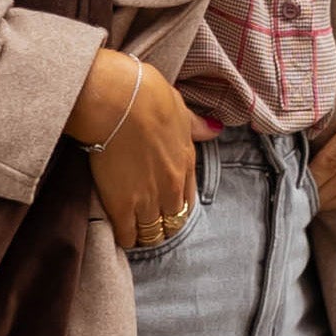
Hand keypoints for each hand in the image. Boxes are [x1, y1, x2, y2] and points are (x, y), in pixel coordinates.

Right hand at [71, 45, 199, 251]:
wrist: (120, 101)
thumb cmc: (147, 96)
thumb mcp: (179, 108)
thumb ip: (196, 125)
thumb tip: (215, 129)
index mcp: (186, 162)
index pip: (189, 198)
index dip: (178, 207)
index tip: (169, 210)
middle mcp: (171, 186)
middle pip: (173, 220)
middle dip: (164, 224)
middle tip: (152, 225)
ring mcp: (147, 198)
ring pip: (152, 231)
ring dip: (146, 234)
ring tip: (137, 236)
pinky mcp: (121, 205)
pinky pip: (128, 234)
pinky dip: (126, 238)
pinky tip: (122, 238)